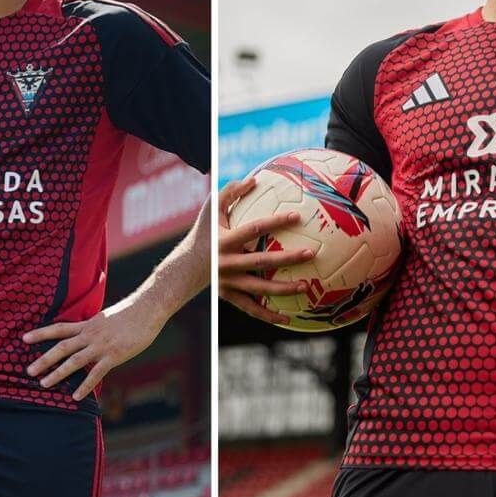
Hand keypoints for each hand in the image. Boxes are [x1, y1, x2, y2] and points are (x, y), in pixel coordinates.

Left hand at [23, 299, 160, 400]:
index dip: (41, 333)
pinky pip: (96, 373)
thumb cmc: (132, 313)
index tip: (24, 339)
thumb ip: (96, 328)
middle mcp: (91, 335)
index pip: (60, 329)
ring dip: (58, 373)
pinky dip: (85, 385)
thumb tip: (88, 336)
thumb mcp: (107, 318)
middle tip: (28, 370)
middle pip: (61, 347)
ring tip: (44, 384)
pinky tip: (77, 396)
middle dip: (44, 359)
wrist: (148, 308)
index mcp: (88, 325)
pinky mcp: (114, 355)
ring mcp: (102, 345)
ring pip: (74, 361)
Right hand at [217, 177, 315, 325]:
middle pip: (262, 261)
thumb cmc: (203, 232)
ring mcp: (228, 282)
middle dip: (287, 258)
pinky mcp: (229, 296)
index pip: (254, 229)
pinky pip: (252, 308)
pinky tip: (288, 319)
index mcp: (225, 240)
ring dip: (284, 289)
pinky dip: (268, 315)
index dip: (276, 222)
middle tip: (311, 254)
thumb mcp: (211, 209)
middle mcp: (227, 262)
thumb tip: (254, 178)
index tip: (297, 216)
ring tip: (307, 286)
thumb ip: (230, 192)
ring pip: (259, 288)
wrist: (184, 266)